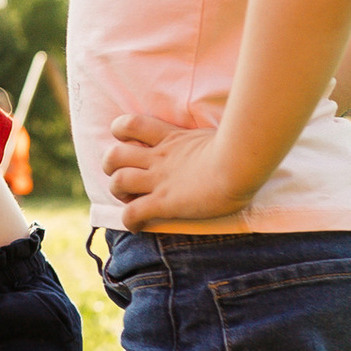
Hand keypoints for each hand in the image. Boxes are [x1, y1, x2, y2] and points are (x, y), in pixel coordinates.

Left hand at [102, 114, 247, 226]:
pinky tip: (137, 226)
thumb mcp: (216, 135)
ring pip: (118, 182)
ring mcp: (159, 180)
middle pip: (115, 155)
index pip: (132, 124)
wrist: (239, 163)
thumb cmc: (239, 149)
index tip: (127, 140)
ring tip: (127, 199)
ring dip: (117, 192)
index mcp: (171, 137)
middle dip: (111, 166)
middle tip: (123, 174)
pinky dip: (129, 221)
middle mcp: (159, 158)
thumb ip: (206, 140)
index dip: (120, 130)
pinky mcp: (163, 202)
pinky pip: (133, 213)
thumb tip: (222, 142)